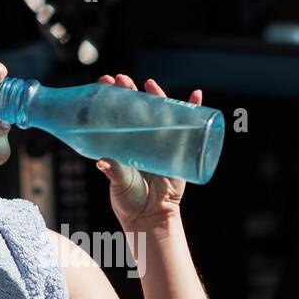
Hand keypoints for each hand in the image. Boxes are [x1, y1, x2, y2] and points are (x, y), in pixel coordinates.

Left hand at [94, 74, 201, 230]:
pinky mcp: (178, 151)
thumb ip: (114, 171)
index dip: (111, 97)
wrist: (150, 218)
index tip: (104, 82)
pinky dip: (194, 110)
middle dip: (130, 91)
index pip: (116, 113)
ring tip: (150, 83)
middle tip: (122, 79)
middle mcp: (141, 139)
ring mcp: (160, 143)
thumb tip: (103, 163)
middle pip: (137, 109)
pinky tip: (195, 95)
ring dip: (158, 95)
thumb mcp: (119, 183)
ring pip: (161, 114)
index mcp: (123, 143)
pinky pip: (188, 128)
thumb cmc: (129, 201)